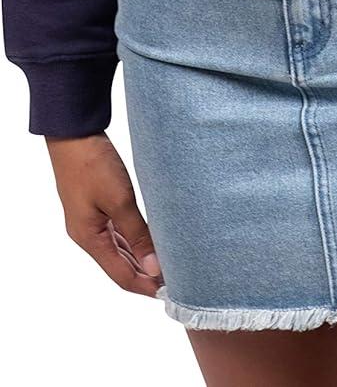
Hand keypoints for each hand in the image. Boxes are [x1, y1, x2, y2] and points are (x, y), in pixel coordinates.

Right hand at [45, 131, 163, 296]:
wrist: (74, 134)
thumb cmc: (93, 165)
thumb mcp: (120, 200)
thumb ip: (137, 234)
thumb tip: (153, 267)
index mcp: (89, 239)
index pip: (121, 276)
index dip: (145, 286)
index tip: (170, 291)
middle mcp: (88, 235)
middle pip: (120, 266)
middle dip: (145, 275)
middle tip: (175, 278)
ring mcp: (91, 221)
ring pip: (120, 249)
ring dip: (141, 257)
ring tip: (167, 262)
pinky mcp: (96, 206)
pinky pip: (117, 232)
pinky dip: (134, 240)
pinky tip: (150, 240)